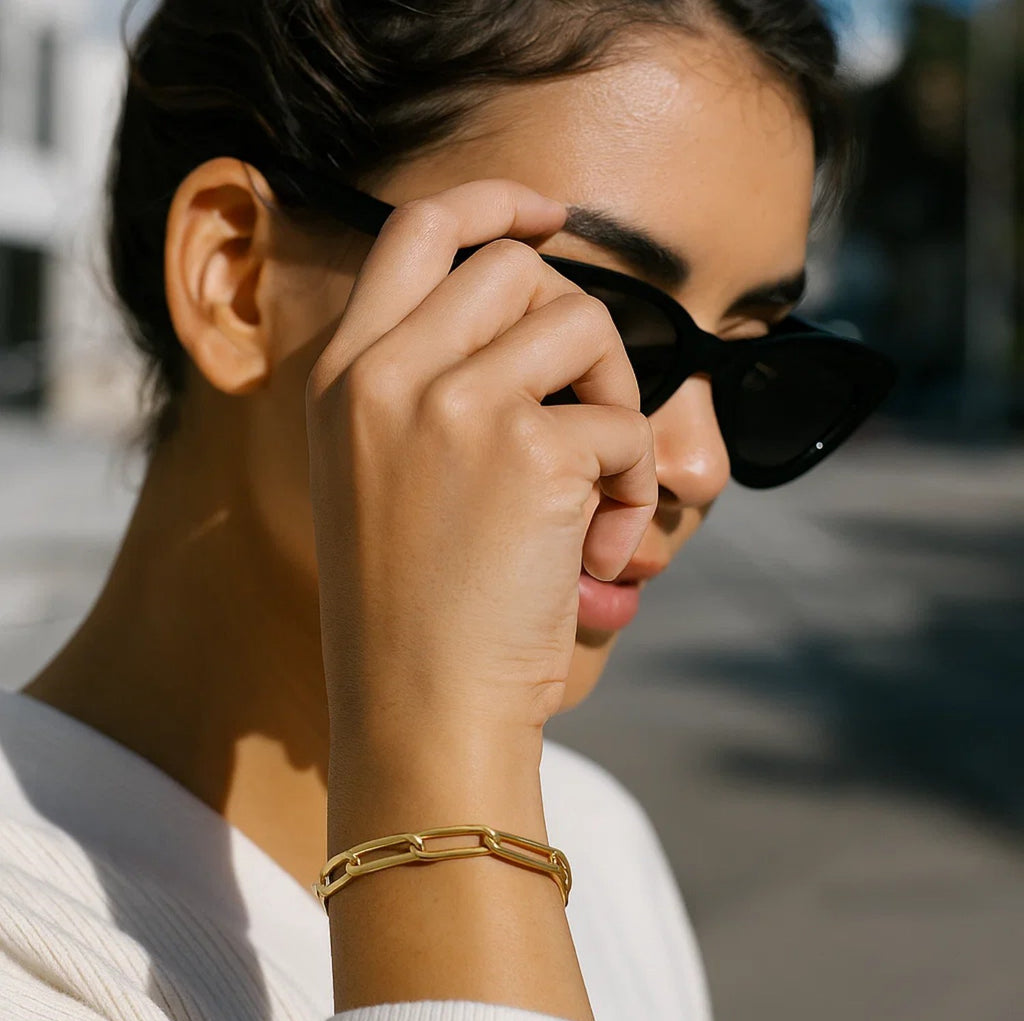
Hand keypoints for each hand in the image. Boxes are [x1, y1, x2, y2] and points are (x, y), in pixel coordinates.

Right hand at [306, 179, 657, 738]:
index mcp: (345, 375)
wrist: (418, 713)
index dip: (493, 202)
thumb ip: (431, 385)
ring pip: (584, 327)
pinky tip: (598, 554)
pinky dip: (634, 488)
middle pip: (518, 269)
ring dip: (617, 405)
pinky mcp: (528, 453)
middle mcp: (389, 374)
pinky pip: (623, 428)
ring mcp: (454, 406)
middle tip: (591, 415)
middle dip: (578, 331)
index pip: (418, 228)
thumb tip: (547, 316)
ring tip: (601, 494)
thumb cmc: (414, 609)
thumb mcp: (383, 477)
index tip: (553, 216)